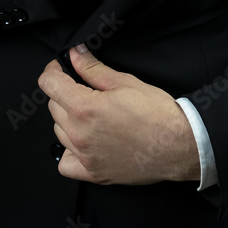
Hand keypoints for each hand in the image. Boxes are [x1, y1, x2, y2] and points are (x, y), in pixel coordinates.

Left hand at [38, 45, 200, 184]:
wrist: (179, 145)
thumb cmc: (157, 113)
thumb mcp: (124, 82)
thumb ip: (92, 69)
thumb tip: (74, 54)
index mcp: (85, 107)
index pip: (49, 84)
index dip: (52, 70)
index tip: (59, 68)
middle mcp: (79, 134)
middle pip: (53, 106)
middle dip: (64, 93)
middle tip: (84, 89)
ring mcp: (84, 156)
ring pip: (59, 131)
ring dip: (68, 119)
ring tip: (91, 115)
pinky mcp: (93, 173)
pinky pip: (65, 163)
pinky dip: (69, 151)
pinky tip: (84, 142)